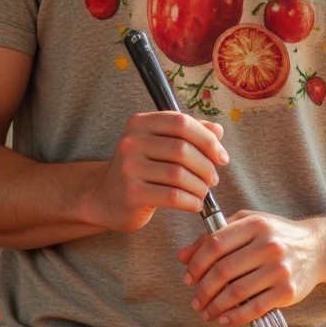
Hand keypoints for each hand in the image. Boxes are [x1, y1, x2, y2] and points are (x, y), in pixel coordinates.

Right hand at [83, 111, 227, 233]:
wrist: (104, 198)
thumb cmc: (139, 169)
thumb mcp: (158, 144)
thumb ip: (187, 134)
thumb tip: (218, 130)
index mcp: (140, 123)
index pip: (181, 122)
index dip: (207, 139)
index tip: (221, 156)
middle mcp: (131, 142)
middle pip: (182, 149)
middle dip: (206, 165)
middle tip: (213, 178)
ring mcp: (129, 168)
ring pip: (179, 174)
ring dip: (200, 186)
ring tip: (203, 192)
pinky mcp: (132, 194)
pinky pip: (172, 196)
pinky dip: (191, 201)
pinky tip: (194, 204)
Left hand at [177, 210, 325, 325]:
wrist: (318, 247)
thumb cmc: (276, 235)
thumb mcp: (248, 225)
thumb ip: (215, 237)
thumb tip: (182, 256)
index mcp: (255, 225)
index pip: (215, 245)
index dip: (196, 264)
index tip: (188, 278)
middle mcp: (268, 245)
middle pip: (223, 270)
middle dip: (203, 290)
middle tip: (196, 300)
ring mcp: (280, 269)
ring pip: (237, 292)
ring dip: (216, 306)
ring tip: (207, 312)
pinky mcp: (288, 291)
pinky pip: (256, 308)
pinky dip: (236, 316)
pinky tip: (225, 319)